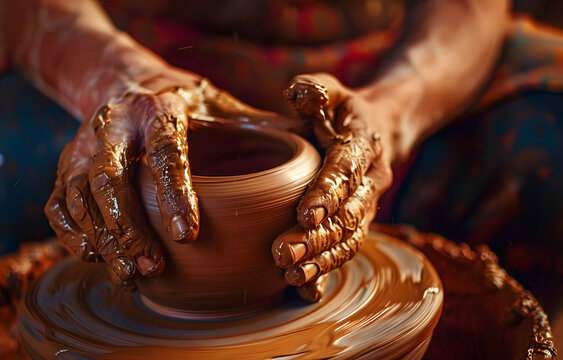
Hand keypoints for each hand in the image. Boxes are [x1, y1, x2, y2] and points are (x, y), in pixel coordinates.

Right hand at [45, 66, 297, 285]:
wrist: (123, 80)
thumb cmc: (184, 102)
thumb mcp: (222, 105)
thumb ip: (260, 128)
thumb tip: (313, 153)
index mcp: (160, 107)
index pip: (166, 151)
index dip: (175, 193)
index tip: (188, 235)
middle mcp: (116, 125)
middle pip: (111, 178)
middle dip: (129, 227)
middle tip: (152, 265)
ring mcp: (85, 145)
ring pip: (81, 195)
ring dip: (102, 237)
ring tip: (129, 271)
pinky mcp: (66, 165)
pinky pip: (59, 203)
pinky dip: (72, 233)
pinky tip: (96, 256)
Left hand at [272, 73, 393, 300]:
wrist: (378, 133)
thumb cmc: (341, 111)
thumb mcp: (331, 91)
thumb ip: (316, 89)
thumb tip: (300, 93)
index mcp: (362, 144)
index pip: (346, 169)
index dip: (328, 192)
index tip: (305, 213)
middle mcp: (370, 181)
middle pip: (347, 214)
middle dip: (317, 236)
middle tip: (284, 252)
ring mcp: (366, 207)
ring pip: (349, 239)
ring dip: (321, 259)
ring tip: (291, 274)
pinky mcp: (357, 225)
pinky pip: (346, 250)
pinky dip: (327, 270)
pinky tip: (303, 289)